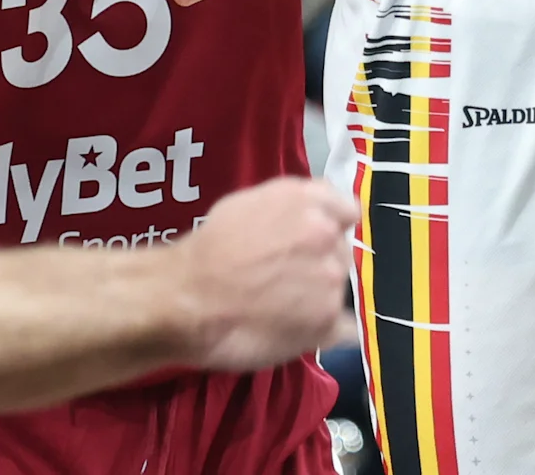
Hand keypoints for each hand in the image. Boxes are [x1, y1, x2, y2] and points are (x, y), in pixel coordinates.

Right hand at [168, 176, 359, 372]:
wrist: (187, 298)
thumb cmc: (208, 249)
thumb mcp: (248, 203)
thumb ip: (292, 207)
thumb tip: (320, 220)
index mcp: (309, 201)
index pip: (347, 211)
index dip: (331, 227)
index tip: (311, 244)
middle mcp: (327, 236)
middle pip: (341, 252)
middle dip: (320, 263)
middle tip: (285, 279)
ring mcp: (331, 279)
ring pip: (340, 289)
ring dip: (321, 297)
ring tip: (283, 308)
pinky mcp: (327, 320)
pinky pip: (347, 329)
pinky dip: (333, 332)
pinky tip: (304, 333)